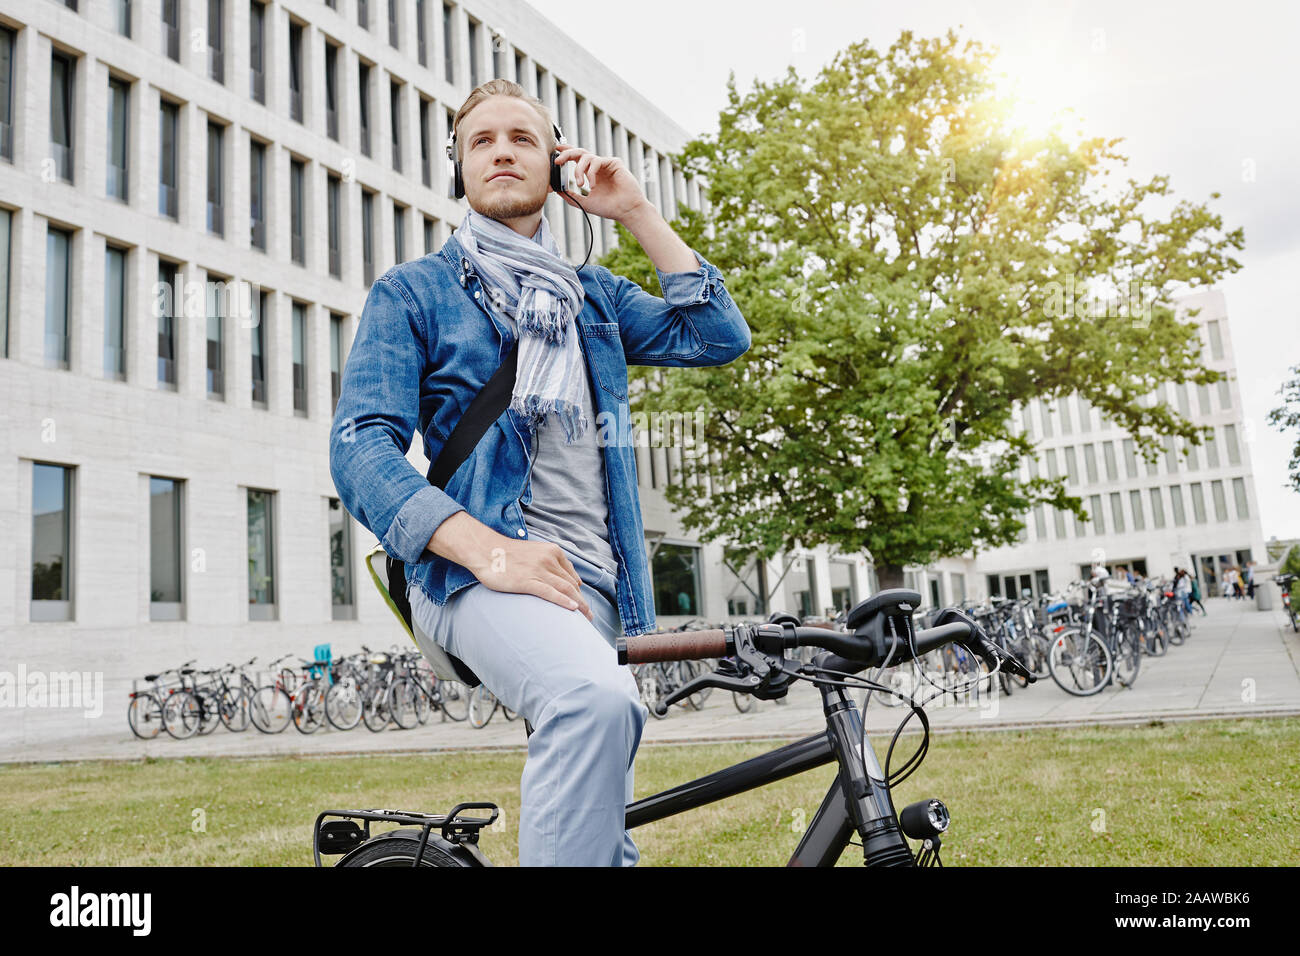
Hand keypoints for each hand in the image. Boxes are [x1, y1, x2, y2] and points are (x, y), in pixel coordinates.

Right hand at [473, 537, 593, 622]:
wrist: (486, 550)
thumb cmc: (507, 554)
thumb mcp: (535, 551)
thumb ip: (549, 561)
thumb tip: (562, 578)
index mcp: (553, 551)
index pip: (571, 575)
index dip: (579, 591)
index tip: (581, 604)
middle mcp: (549, 559)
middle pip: (571, 584)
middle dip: (582, 601)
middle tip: (589, 615)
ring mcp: (539, 570)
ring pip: (565, 589)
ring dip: (579, 604)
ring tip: (586, 617)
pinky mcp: (527, 581)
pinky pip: (550, 593)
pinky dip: (563, 601)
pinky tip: (572, 609)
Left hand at [551, 146, 649, 222]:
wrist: (626, 211)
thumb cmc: (609, 208)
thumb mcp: (585, 202)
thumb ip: (571, 196)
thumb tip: (556, 190)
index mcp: (591, 173)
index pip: (576, 159)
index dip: (566, 153)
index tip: (555, 151)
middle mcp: (598, 167)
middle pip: (579, 152)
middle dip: (566, 154)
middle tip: (557, 161)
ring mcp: (606, 164)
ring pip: (586, 156)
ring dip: (579, 170)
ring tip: (581, 184)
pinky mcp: (614, 162)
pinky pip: (597, 161)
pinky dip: (591, 172)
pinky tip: (593, 185)